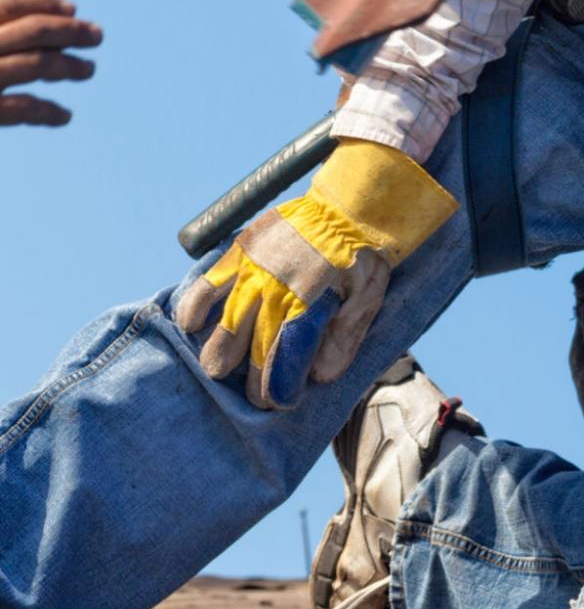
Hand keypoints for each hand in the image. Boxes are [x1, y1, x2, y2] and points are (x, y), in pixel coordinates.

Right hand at [0, 0, 101, 125]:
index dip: (42, 3)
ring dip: (69, 66)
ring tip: (89, 70)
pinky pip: (22, 108)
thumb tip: (59, 34)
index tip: (72, 9)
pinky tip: (64, 116)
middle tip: (97, 36)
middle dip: (70, 31)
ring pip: (37, 63)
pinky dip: (47, 110)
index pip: (8, 6)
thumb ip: (3, 38)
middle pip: (33, 31)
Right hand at [174, 139, 457, 409]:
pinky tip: (190, 327)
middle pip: (252, 348)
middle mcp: (277, 289)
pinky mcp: (239, 251)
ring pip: (225, 323)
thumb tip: (320, 376)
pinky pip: (207, 285)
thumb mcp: (369, 297)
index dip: (279, 386)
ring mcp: (253, 270)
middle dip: (250, 381)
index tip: (278, 404)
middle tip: (252, 399)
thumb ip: (345, 337)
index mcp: (310, 302)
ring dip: (219, 353)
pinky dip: (194, 308)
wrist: (350, 205)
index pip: (285, 357)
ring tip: (217, 372)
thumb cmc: (363, 256)